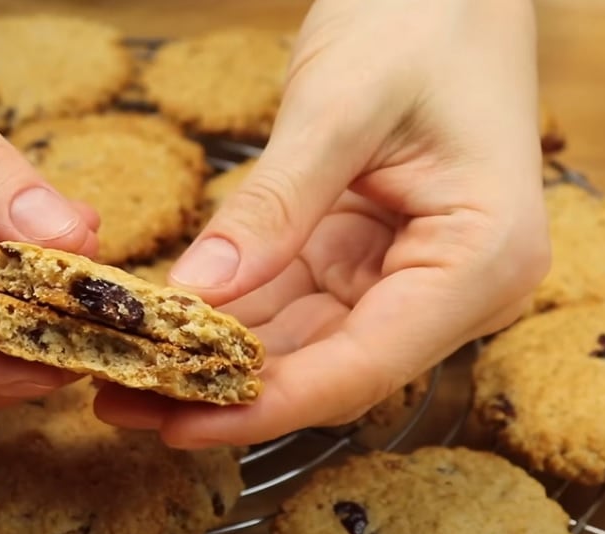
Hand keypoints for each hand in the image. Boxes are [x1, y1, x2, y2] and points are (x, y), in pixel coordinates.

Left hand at [95, 0, 549, 446]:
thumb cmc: (423, 18)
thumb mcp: (341, 108)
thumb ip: (273, 207)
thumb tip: (197, 296)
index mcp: (481, 259)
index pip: (366, 363)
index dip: (268, 403)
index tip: (179, 421)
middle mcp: (452, 285)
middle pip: (328, 365)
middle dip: (224, 389)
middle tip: (123, 399)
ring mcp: (408, 271)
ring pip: (302, 339)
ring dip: (215, 359)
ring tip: (123, 373)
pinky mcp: (365, 252)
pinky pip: (291, 296)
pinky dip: (229, 311)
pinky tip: (164, 326)